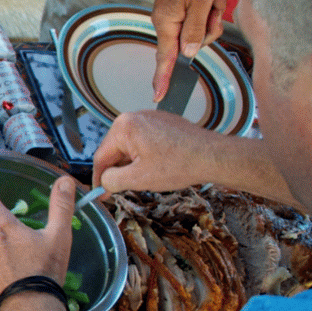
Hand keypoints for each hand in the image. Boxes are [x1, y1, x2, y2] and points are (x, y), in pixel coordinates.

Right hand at [92, 109, 215, 192]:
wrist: (213, 156)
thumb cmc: (178, 165)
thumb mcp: (138, 179)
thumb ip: (112, 180)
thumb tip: (103, 181)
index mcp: (123, 127)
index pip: (101, 156)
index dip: (98, 178)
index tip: (99, 194)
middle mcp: (133, 116)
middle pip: (115, 149)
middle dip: (118, 170)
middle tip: (122, 190)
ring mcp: (149, 117)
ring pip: (130, 146)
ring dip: (132, 163)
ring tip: (144, 178)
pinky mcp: (162, 121)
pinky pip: (144, 140)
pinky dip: (145, 155)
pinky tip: (157, 167)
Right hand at [152, 0, 226, 100]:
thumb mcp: (200, 3)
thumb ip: (195, 32)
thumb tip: (190, 55)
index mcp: (168, 24)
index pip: (164, 59)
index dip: (162, 79)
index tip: (158, 96)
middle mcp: (167, 23)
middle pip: (193, 42)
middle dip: (210, 25)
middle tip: (214, 2)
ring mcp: (174, 16)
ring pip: (201, 29)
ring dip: (213, 12)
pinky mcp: (181, 10)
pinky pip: (200, 18)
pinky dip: (211, 6)